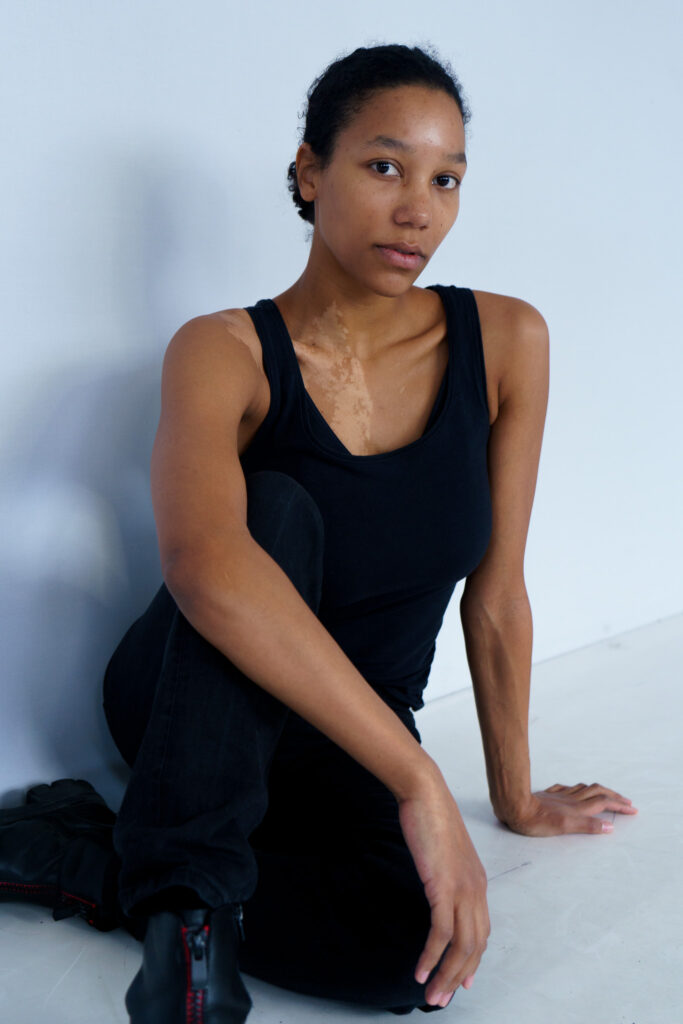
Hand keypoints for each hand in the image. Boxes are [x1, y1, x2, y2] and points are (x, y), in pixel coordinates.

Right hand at [398, 773, 489, 1006]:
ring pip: (461, 946)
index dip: (472, 960)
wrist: (425, 793)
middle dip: (459, 977)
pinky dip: (431, 956)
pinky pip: (441, 933)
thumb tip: (437, 886)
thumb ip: (445, 872)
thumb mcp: (443, 851)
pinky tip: (419, 970)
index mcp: (477, 881)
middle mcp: (476, 889)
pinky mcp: (443, 886)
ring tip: (431, 995)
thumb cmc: (430, 816)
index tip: (462, 981)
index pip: (481, 931)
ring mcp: (462, 889)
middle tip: (442, 998)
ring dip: (446, 975)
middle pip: (475, 946)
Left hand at [497, 782, 638, 836]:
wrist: (514, 806)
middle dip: (614, 796)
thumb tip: (609, 826)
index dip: (619, 805)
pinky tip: (574, 790)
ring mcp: (559, 795)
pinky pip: (567, 788)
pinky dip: (577, 789)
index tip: (633, 809)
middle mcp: (571, 799)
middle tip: (626, 801)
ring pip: (584, 788)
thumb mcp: (565, 827)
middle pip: (598, 792)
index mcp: (577, 808)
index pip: (604, 803)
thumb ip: (587, 826)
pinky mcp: (548, 795)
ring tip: (606, 793)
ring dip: (599, 790)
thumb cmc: (537, 821)